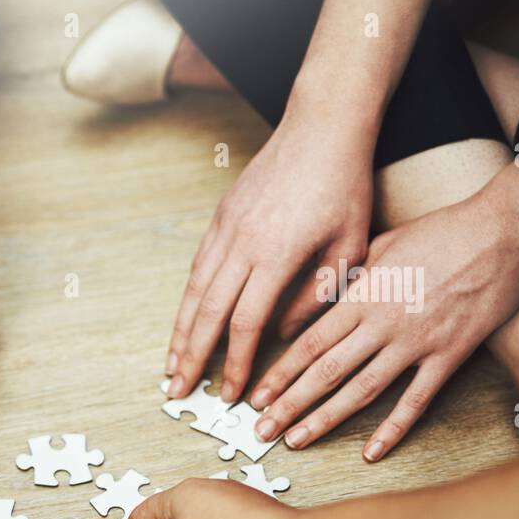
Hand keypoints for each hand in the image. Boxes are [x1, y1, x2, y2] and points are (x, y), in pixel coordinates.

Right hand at [168, 107, 371, 403]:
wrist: (321, 126)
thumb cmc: (345, 185)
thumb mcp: (349, 245)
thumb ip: (317, 294)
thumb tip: (284, 332)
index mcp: (278, 254)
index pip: (246, 322)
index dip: (234, 362)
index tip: (230, 392)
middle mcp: (243, 243)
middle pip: (208, 312)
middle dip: (191, 357)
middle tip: (177, 391)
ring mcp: (226, 229)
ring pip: (195, 290)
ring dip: (179, 332)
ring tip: (169, 364)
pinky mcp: (221, 218)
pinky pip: (198, 267)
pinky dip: (188, 300)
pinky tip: (185, 320)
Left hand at [247, 188, 518, 459]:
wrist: (502, 234)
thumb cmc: (439, 233)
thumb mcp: (380, 246)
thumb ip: (346, 277)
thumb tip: (314, 298)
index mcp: (361, 296)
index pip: (309, 343)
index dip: (279, 373)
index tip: (255, 395)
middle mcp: (383, 323)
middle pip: (326, 372)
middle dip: (288, 404)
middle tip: (261, 429)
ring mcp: (416, 343)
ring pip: (361, 391)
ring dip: (325, 419)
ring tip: (295, 440)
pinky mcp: (449, 356)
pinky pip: (416, 400)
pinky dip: (393, 429)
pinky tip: (371, 453)